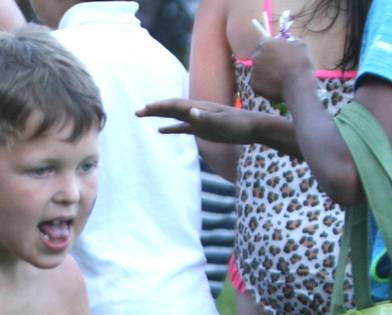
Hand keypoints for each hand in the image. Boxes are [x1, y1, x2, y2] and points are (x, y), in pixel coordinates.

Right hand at [137, 98, 259, 144]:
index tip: (144, 109)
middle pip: (171, 108)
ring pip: (174, 116)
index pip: (174, 105)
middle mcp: (196, 111)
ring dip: (159, 115)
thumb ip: (206, 118)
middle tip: (137, 112)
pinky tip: (161, 131)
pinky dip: (170, 128)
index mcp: (199, 107)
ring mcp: (199, 119)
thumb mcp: (223, 123)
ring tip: (143, 116)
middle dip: (154, 109)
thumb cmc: (240, 126)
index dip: (159, 106)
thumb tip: (189, 111)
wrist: (254, 128)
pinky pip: (182, 127)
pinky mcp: (202, 128)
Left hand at [250, 35, 314, 101]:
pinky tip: (274, 86)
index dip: (271, 49)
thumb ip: (290, 41)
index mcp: (265, 44)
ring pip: (258, 71)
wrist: (298, 84)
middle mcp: (256, 56)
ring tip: (276, 79)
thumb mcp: (300, 44)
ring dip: (265, 73)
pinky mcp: (254, 84)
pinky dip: (264, 85)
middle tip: (277, 68)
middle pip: (259, 57)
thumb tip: (289, 42)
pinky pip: (258, 84)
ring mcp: (254, 71)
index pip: (264, 43)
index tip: (277, 54)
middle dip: (266, 61)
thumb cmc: (300, 62)